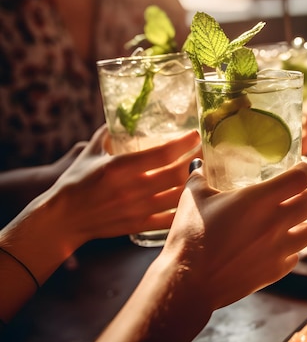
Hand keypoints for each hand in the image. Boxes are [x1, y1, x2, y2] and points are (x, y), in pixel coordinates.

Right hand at [38, 125, 200, 247]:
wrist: (62, 220)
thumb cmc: (75, 183)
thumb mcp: (89, 153)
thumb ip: (107, 134)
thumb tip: (119, 116)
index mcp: (120, 167)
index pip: (162, 153)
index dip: (183, 143)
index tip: (195, 134)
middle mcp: (132, 188)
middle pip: (177, 173)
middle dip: (198, 160)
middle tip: (209, 150)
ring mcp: (138, 209)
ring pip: (179, 195)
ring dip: (196, 183)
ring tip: (207, 171)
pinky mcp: (139, 225)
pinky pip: (171, 218)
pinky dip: (186, 208)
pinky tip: (197, 199)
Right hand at [98, 157, 306, 341]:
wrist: (188, 283)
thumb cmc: (190, 237)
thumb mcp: (193, 197)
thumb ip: (200, 177)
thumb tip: (200, 165)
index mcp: (258, 200)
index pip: (301, 177)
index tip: (305, 164)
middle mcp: (275, 223)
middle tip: (297, 190)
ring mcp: (278, 250)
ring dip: (304, 220)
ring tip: (291, 218)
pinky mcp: (274, 271)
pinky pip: (295, 255)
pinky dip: (290, 247)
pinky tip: (276, 244)